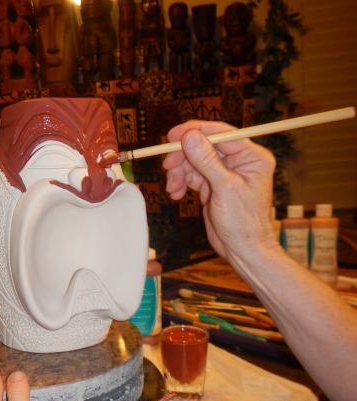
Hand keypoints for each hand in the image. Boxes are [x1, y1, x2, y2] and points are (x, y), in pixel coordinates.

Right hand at [163, 120, 278, 260]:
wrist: (243, 250)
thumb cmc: (244, 223)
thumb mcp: (224, 188)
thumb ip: (207, 161)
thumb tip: (189, 137)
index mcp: (251, 156)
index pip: (220, 134)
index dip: (195, 132)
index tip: (172, 136)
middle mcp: (239, 161)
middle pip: (203, 147)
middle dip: (183, 157)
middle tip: (168, 167)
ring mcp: (225, 173)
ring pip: (194, 161)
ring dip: (180, 173)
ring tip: (173, 189)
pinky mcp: (213, 185)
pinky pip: (192, 176)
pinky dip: (182, 183)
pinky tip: (177, 194)